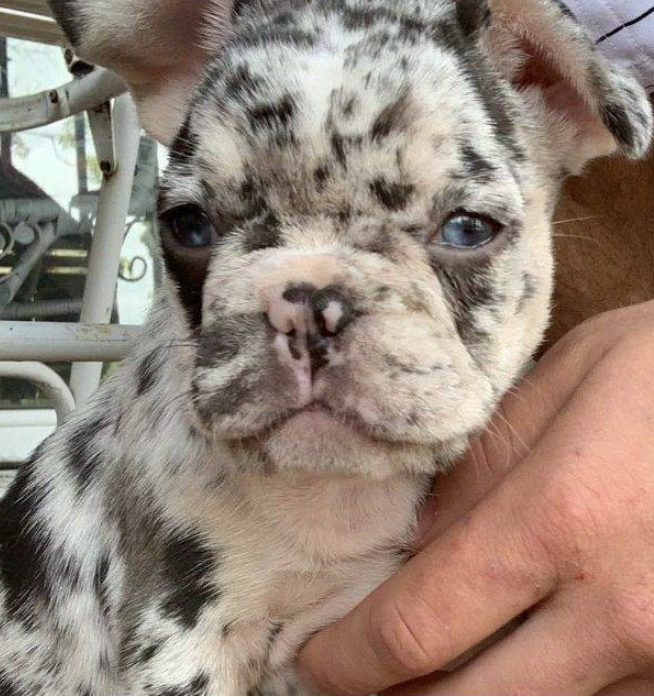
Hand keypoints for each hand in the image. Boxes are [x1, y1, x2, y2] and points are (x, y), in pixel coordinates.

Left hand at [298, 301, 653, 694]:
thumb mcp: (570, 380)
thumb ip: (485, 466)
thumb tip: (418, 543)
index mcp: (564, 520)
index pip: (420, 625)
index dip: (350, 656)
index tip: (314, 656)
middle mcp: (620, 611)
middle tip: (351, 684)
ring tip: (422, 677)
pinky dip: (544, 693)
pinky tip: (516, 664)